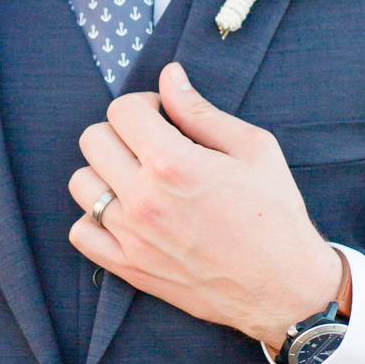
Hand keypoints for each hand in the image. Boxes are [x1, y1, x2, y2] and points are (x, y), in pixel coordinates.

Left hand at [68, 61, 342, 349]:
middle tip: (152, 145)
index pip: (122, 110)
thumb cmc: (275, 214)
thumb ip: (201, 111)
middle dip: (122, 132)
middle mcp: (143, 199)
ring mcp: (131, 236)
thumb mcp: (253, 148)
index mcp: (173, 163)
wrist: (283, 287)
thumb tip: (169, 76)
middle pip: (93, 140)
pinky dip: (94, 218)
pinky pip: (81, 232)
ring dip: (105, 172)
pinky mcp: (128, 267)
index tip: (163, 118)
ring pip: (82, 183)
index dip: (145, 104)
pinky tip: (125, 213)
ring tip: (138, 179)